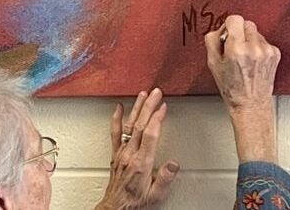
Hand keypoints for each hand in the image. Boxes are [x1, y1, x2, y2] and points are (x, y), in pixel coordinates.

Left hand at [95, 88, 179, 209]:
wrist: (116, 207)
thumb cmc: (136, 201)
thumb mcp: (156, 195)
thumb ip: (165, 178)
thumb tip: (174, 164)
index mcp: (142, 162)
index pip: (150, 135)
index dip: (157, 118)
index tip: (163, 107)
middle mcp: (130, 154)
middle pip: (140, 125)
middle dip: (149, 106)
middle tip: (156, 92)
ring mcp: (122, 152)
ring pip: (129, 125)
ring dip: (137, 108)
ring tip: (143, 94)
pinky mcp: (116, 153)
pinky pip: (115, 133)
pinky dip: (116, 119)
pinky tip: (118, 107)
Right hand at [204, 16, 280, 162]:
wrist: (250, 103)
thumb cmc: (231, 87)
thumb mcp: (212, 63)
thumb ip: (212, 40)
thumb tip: (220, 28)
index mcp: (237, 49)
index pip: (235, 19)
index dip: (228, 25)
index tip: (227, 34)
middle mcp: (254, 48)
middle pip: (246, 23)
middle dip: (239, 32)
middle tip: (234, 47)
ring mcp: (267, 51)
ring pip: (256, 32)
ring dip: (249, 40)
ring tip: (245, 57)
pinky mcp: (275, 54)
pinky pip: (264, 41)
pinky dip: (258, 47)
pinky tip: (253, 61)